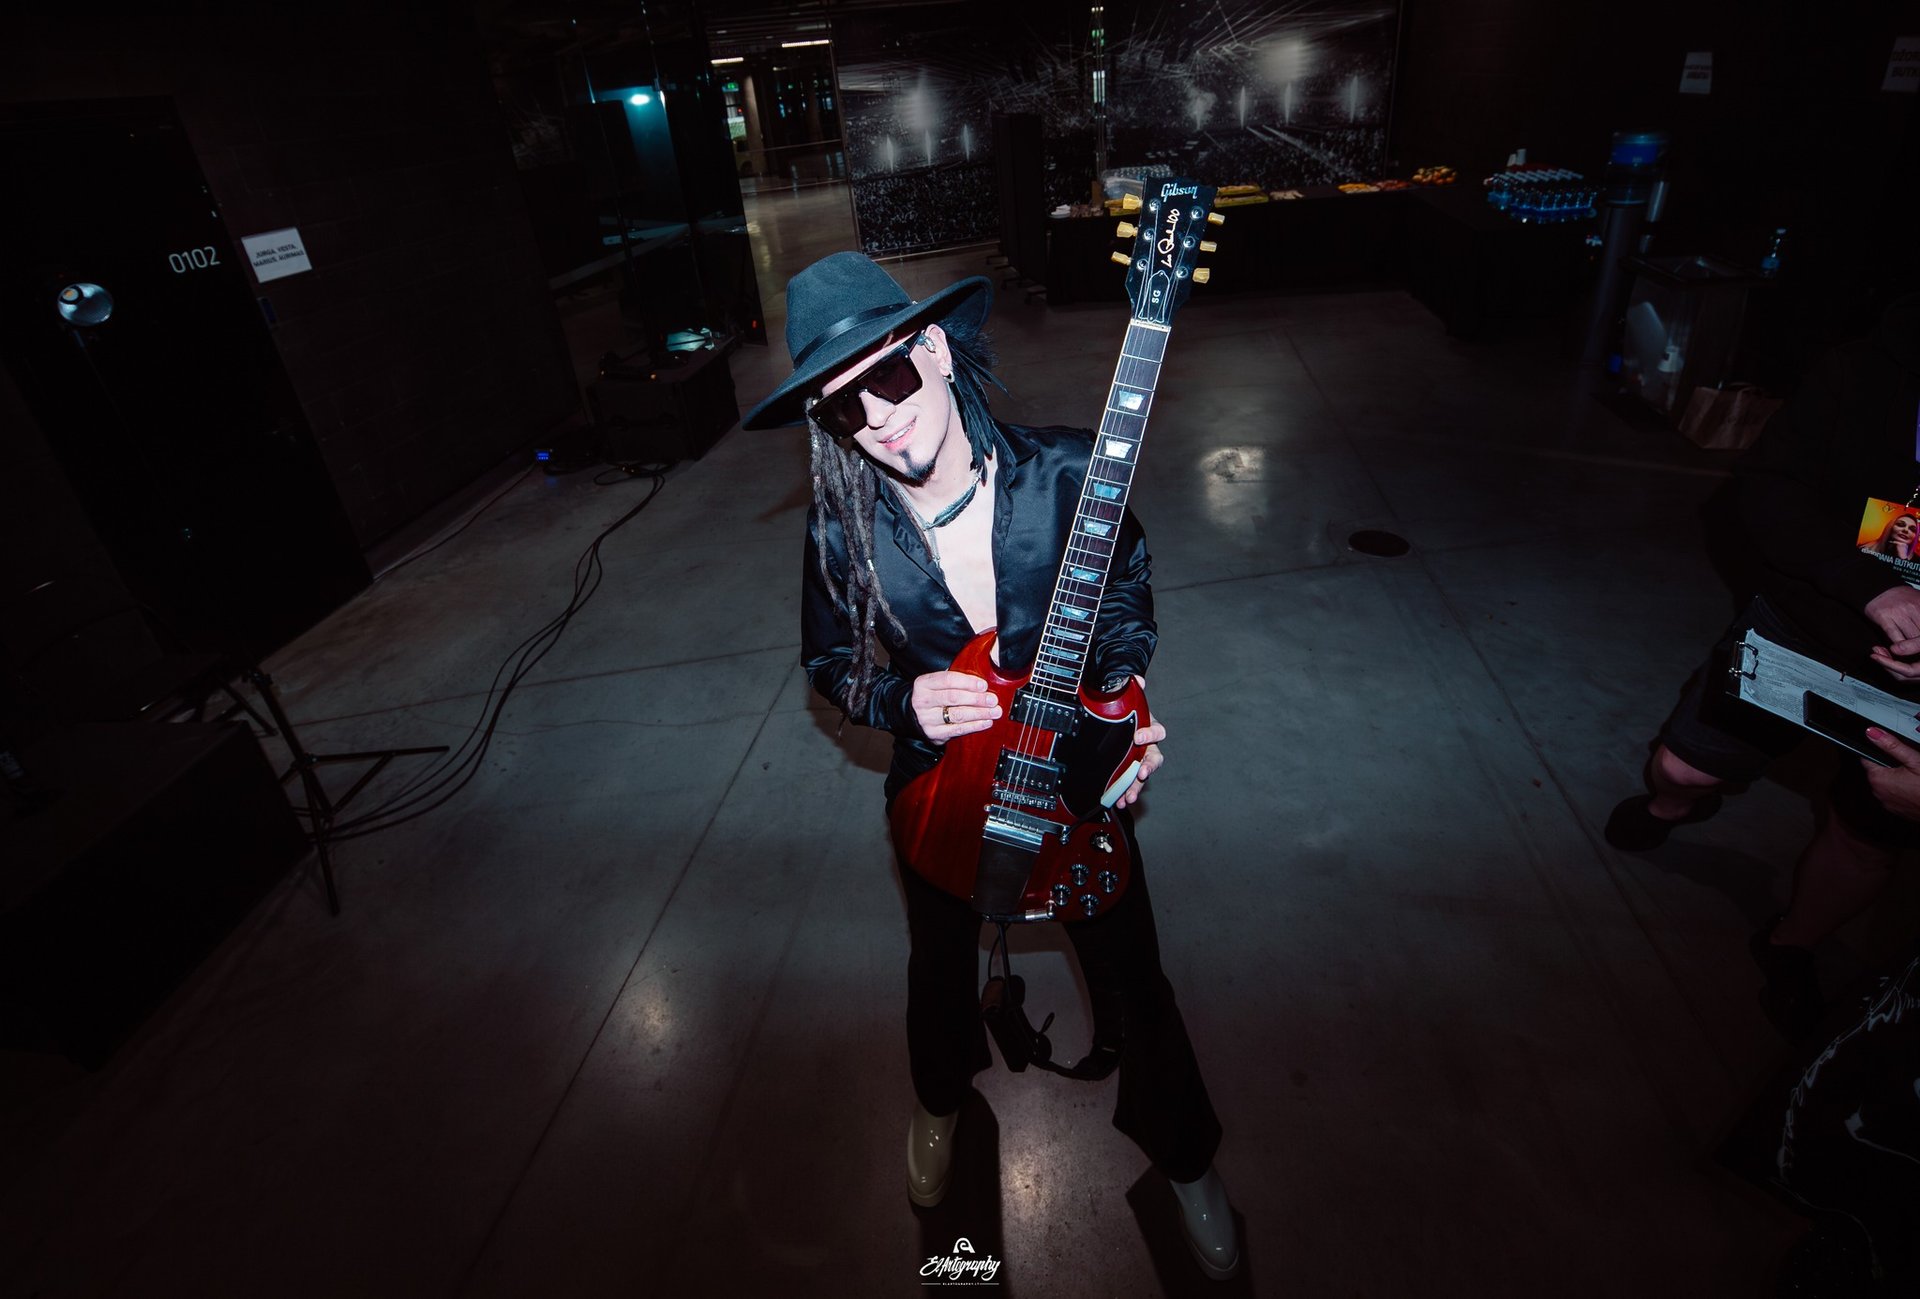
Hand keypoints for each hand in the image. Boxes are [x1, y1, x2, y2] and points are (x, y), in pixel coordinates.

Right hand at [912, 670, 999, 744]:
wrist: (913, 716)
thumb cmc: (932, 697)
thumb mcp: (936, 684)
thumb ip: (955, 682)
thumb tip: (983, 686)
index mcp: (924, 684)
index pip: (947, 680)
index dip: (968, 682)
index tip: (983, 685)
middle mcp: (923, 701)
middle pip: (954, 698)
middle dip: (977, 699)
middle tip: (993, 700)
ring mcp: (927, 718)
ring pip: (957, 715)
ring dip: (979, 713)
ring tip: (994, 712)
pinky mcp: (934, 733)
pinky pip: (958, 730)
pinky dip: (974, 726)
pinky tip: (986, 722)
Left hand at [1114, 679, 1164, 808]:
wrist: (1116, 719)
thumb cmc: (1124, 710)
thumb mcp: (1126, 698)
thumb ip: (1132, 689)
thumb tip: (1137, 679)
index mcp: (1150, 728)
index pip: (1157, 732)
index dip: (1150, 734)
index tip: (1139, 736)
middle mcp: (1147, 747)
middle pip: (1154, 759)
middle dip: (1149, 767)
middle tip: (1142, 773)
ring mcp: (1138, 760)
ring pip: (1142, 776)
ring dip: (1136, 787)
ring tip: (1128, 797)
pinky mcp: (1128, 771)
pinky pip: (1130, 784)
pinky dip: (1125, 793)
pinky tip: (1119, 801)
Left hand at [1863, 726, 1919, 820]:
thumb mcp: (1914, 761)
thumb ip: (1891, 745)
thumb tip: (1872, 733)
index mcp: (1878, 778)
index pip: (1866, 757)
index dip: (1878, 750)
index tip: (1890, 749)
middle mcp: (1877, 792)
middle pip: (1878, 770)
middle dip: (1890, 764)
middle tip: (1909, 764)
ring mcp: (1887, 803)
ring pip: (1887, 783)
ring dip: (1896, 778)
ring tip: (1914, 776)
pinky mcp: (1896, 810)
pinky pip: (1894, 795)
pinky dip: (1902, 789)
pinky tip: (1915, 787)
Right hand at [1864, 586, 1919, 678]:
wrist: (1877, 588)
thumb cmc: (1901, 598)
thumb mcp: (1919, 603)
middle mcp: (1915, 608)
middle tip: (1919, 654)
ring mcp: (1899, 613)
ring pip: (1911, 640)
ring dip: (1910, 650)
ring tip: (1909, 654)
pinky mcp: (1885, 617)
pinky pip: (1895, 638)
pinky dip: (1898, 647)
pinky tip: (1896, 650)